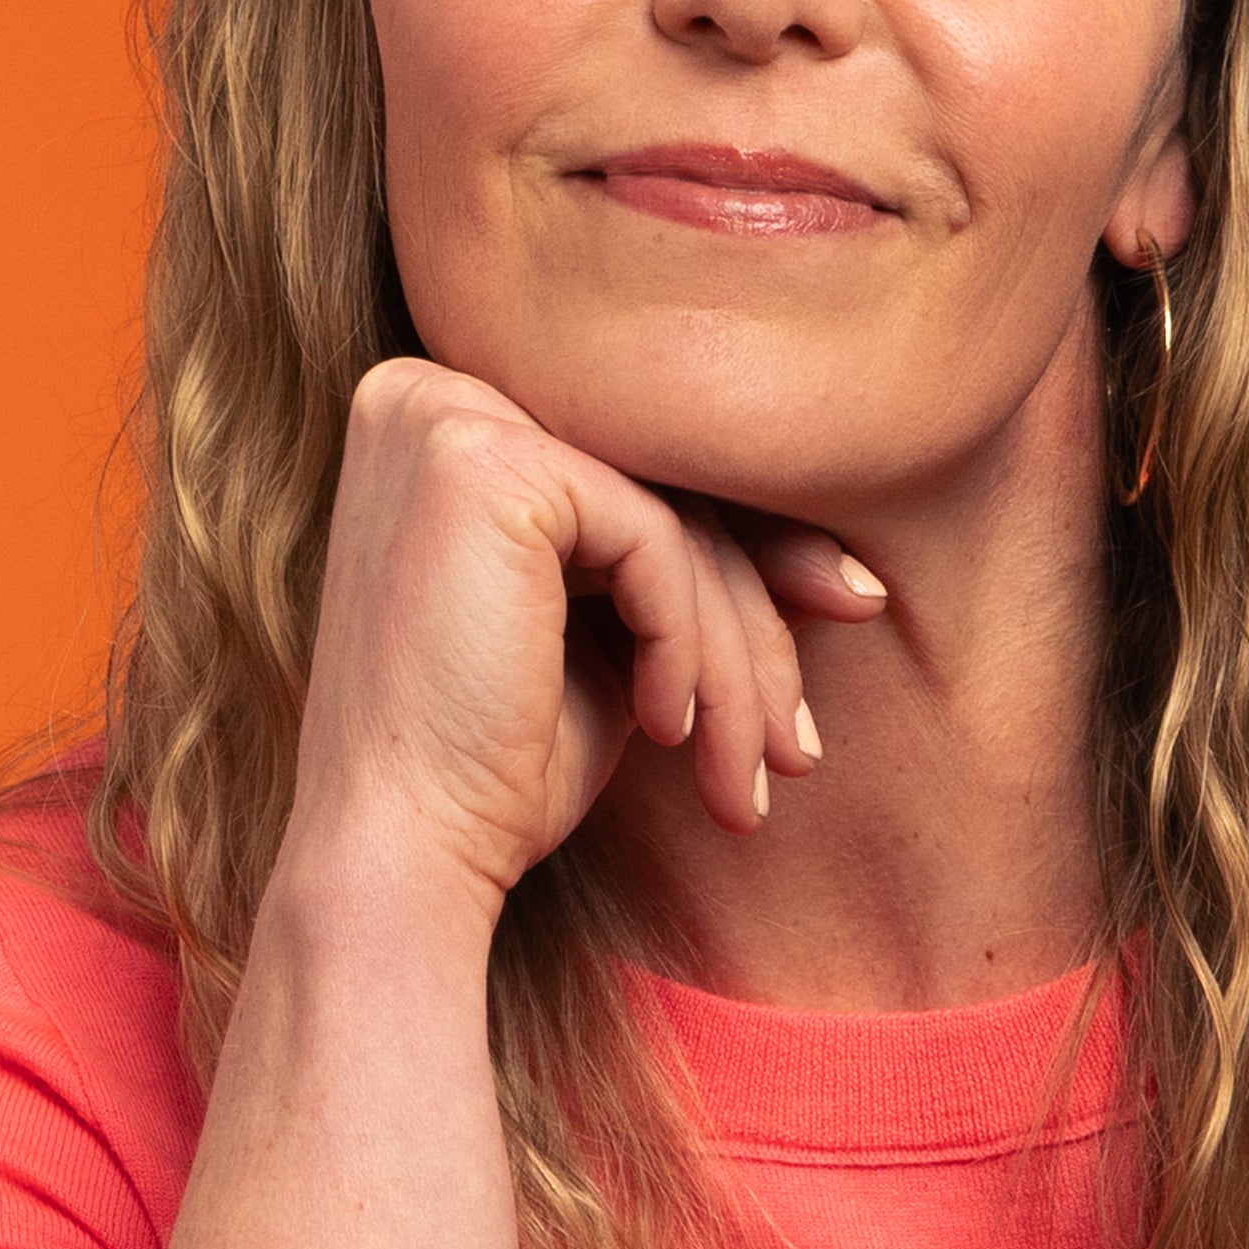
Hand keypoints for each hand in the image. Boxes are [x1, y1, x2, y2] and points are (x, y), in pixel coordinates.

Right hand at [275, 357, 889, 920]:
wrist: (398, 856)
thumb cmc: (491, 769)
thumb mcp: (615, 649)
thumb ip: (694, 579)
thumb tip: (846, 570)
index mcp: (440, 420)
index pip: (639, 476)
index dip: (750, 559)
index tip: (849, 618)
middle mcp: (428, 392)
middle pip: (661, 491)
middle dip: (758, 619)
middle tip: (801, 741)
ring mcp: (447, 415)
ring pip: (672, 522)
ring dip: (735, 661)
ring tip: (746, 770)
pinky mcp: (484, 462)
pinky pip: (656, 541)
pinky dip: (686, 645)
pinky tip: (668, 730)